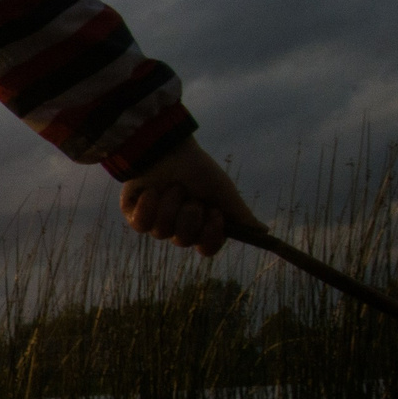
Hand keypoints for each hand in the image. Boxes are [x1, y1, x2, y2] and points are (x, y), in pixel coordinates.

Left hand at [119, 139, 261, 255]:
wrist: (168, 150)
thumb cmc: (199, 170)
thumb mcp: (224, 192)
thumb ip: (241, 215)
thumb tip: (263, 232)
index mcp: (201, 225)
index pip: (207, 248)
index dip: (210, 235)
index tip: (214, 214)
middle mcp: (179, 228)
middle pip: (184, 240)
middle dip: (189, 215)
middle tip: (191, 196)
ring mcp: (156, 223)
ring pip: (162, 232)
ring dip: (170, 205)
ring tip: (172, 187)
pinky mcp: (134, 216)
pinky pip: (140, 225)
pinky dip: (148, 206)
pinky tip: (152, 191)